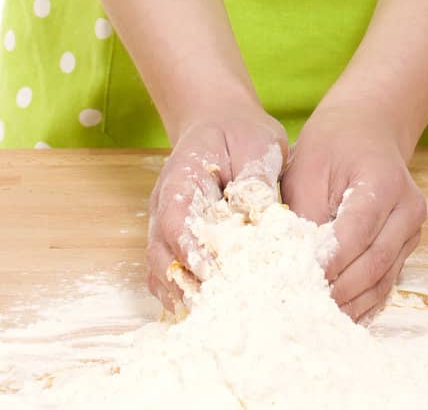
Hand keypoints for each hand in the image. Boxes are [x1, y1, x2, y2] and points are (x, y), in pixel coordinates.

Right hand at [145, 102, 290, 314]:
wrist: (222, 121)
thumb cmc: (240, 131)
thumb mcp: (257, 142)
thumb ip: (255, 177)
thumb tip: (259, 210)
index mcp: (182, 177)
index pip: (176, 219)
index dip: (190, 248)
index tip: (211, 272)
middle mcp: (165, 205)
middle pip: (160, 252)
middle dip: (183, 282)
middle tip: (212, 306)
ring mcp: (166, 223)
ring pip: (159, 267)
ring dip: (179, 291)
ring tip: (208, 315)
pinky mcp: (177, 238)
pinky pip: (169, 270)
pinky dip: (181, 290)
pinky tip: (203, 308)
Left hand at [280, 99, 427, 324]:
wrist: (368, 128)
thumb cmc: (333, 145)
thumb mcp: (308, 168)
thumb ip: (304, 216)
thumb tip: (295, 263)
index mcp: (384, 181)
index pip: (357, 232)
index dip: (328, 262)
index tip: (296, 282)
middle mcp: (408, 207)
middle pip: (373, 262)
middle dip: (337, 290)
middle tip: (300, 307)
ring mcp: (412, 228)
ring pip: (382, 279)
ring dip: (350, 303)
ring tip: (314, 317)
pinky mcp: (406, 244)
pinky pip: (386, 280)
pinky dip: (362, 301)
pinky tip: (338, 313)